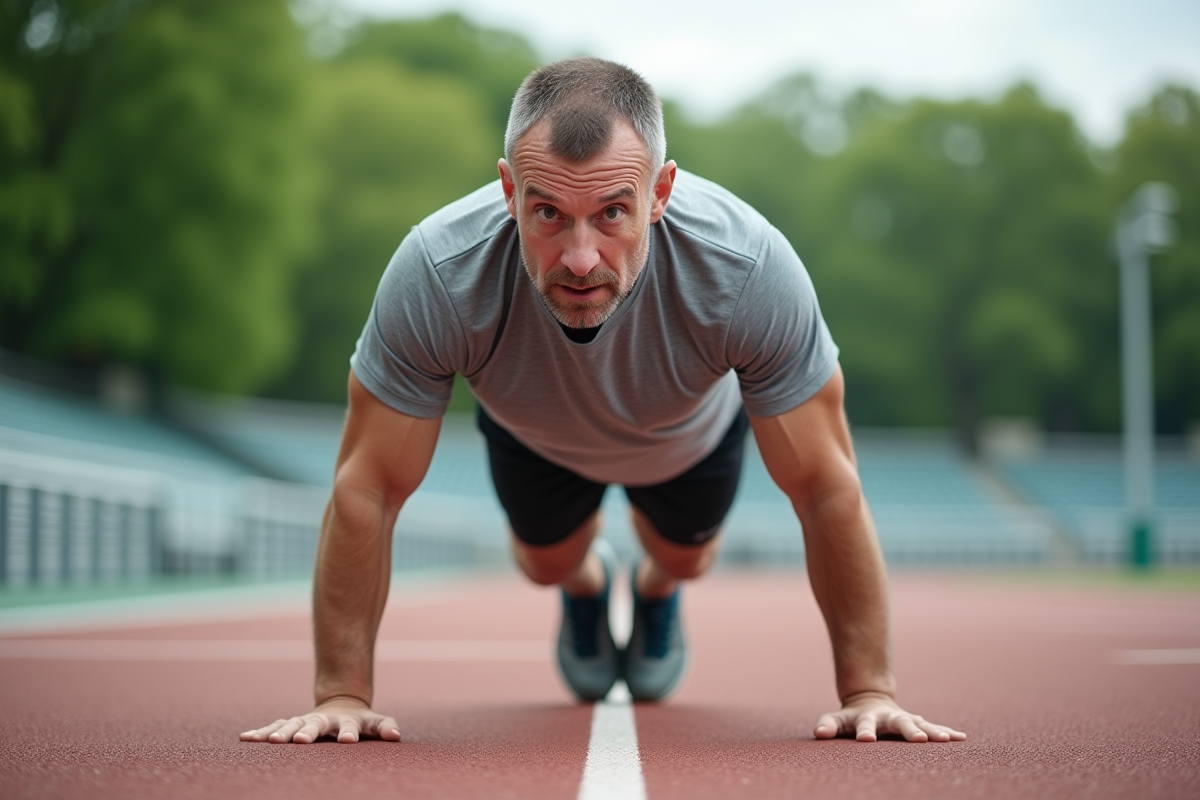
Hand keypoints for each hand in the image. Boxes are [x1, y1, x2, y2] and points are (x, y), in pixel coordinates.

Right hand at [240, 696, 400, 743]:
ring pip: (290, 726)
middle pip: (314, 725)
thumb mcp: (376, 722)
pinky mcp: (290, 726)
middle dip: (308, 732)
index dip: (348, 733)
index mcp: (345, 720)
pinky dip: (260, 733)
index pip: (348, 726)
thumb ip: (385, 726)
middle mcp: (321, 720)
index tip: (348, 741)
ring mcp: (304, 722)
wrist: (341, 705)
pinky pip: (273, 729)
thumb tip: (396, 735)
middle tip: (301, 740)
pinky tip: (246, 739)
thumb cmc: (361, 722)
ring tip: (270, 741)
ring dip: (281, 733)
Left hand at [814, 692, 965, 742]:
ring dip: (933, 732)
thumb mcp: (836, 719)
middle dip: (909, 730)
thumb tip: (819, 733)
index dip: (864, 731)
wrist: (869, 700)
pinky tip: (961, 738)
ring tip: (946, 739)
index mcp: (868, 718)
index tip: (865, 739)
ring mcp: (905, 719)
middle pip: (900, 723)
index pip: (865, 725)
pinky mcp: (916, 723)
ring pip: (921, 724)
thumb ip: (827, 725)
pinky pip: (933, 728)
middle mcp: (890, 717)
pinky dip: (946, 732)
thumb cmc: (850, 718)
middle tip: (918, 738)